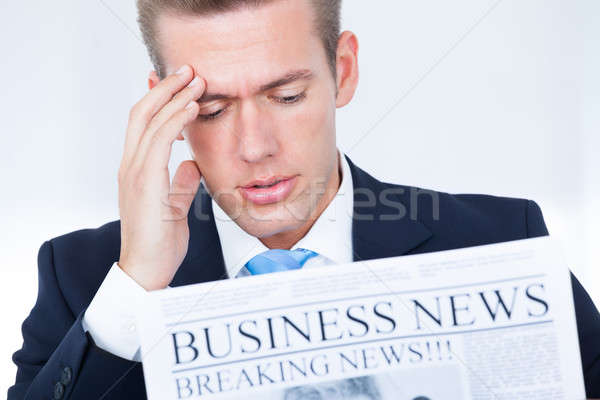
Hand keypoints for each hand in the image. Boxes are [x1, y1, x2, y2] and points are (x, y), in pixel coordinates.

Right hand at [117, 64, 204, 290]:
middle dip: (165, 87)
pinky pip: (158, 143)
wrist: (147, 271)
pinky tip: (192, 108)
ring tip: (196, 80)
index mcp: (137, 169)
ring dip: (174, 97)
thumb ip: (181, 183)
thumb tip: (192, 165)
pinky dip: (175, 121)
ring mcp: (134, 173)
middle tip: (189, 70)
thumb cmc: (159, 242)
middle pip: (142, 113)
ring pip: (149, 121)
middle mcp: (131, 166)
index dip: (159, 99)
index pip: (144, 123)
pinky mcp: (144, 184)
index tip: (180, 82)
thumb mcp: (175, 206)